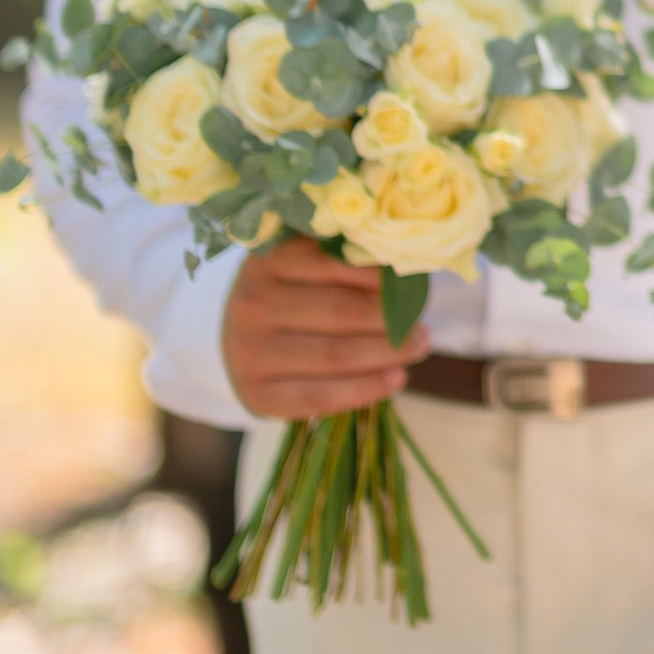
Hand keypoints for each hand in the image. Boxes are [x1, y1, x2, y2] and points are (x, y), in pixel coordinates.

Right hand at [222, 234, 424, 419]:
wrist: (229, 338)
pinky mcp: (258, 394)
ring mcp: (251, 353)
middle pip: (343, 313)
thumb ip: (342, 256)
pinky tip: (396, 379)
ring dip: (388, 354)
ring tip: (418, 347)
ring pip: (336, 356)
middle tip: (424, 325)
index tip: (412, 282)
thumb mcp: (300, 262)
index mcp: (267, 262)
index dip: (382, 275)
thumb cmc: (284, 292)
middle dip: (393, 319)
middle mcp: (253, 306)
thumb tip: (405, 260)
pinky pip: (321, 397)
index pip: (337, 265)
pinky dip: (366, 389)